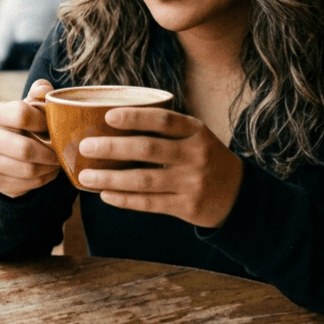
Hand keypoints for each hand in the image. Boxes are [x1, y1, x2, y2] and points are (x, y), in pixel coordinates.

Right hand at [0, 79, 61, 197]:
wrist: (5, 153)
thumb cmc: (24, 125)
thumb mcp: (30, 106)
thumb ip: (39, 93)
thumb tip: (44, 89)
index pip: (22, 115)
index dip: (44, 121)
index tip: (53, 126)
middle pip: (25, 149)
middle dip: (49, 152)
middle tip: (61, 151)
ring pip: (28, 169)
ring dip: (49, 167)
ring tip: (57, 161)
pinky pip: (28, 184)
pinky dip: (44, 179)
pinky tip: (48, 171)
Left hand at [75, 107, 243, 228]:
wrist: (238, 194)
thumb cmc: (205, 158)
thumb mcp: (196, 137)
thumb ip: (166, 130)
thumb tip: (112, 123)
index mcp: (196, 131)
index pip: (164, 120)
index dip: (135, 117)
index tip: (108, 116)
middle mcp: (195, 155)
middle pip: (148, 149)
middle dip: (112, 149)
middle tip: (85, 147)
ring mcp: (192, 183)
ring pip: (144, 180)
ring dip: (110, 179)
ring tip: (85, 177)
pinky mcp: (187, 207)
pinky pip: (149, 203)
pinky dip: (124, 199)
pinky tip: (105, 195)